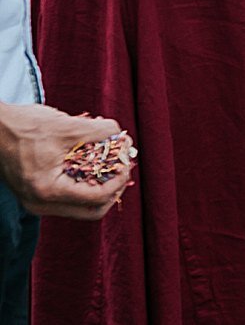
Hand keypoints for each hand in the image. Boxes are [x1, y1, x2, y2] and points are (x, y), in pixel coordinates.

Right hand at [0, 104, 132, 219]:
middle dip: (112, 188)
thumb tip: (124, 139)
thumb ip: (100, 132)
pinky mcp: (36, 194)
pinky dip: (84, 181)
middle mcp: (41, 204)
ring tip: (108, 159)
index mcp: (48, 191)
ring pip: (80, 205)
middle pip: (91, 210)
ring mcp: (37, 201)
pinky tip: (90, 159)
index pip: (96, 198)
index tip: (127, 160)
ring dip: (99, 184)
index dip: (118, 180)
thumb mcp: (68, 126)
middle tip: (122, 166)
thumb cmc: (25, 126)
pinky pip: (68, 196)